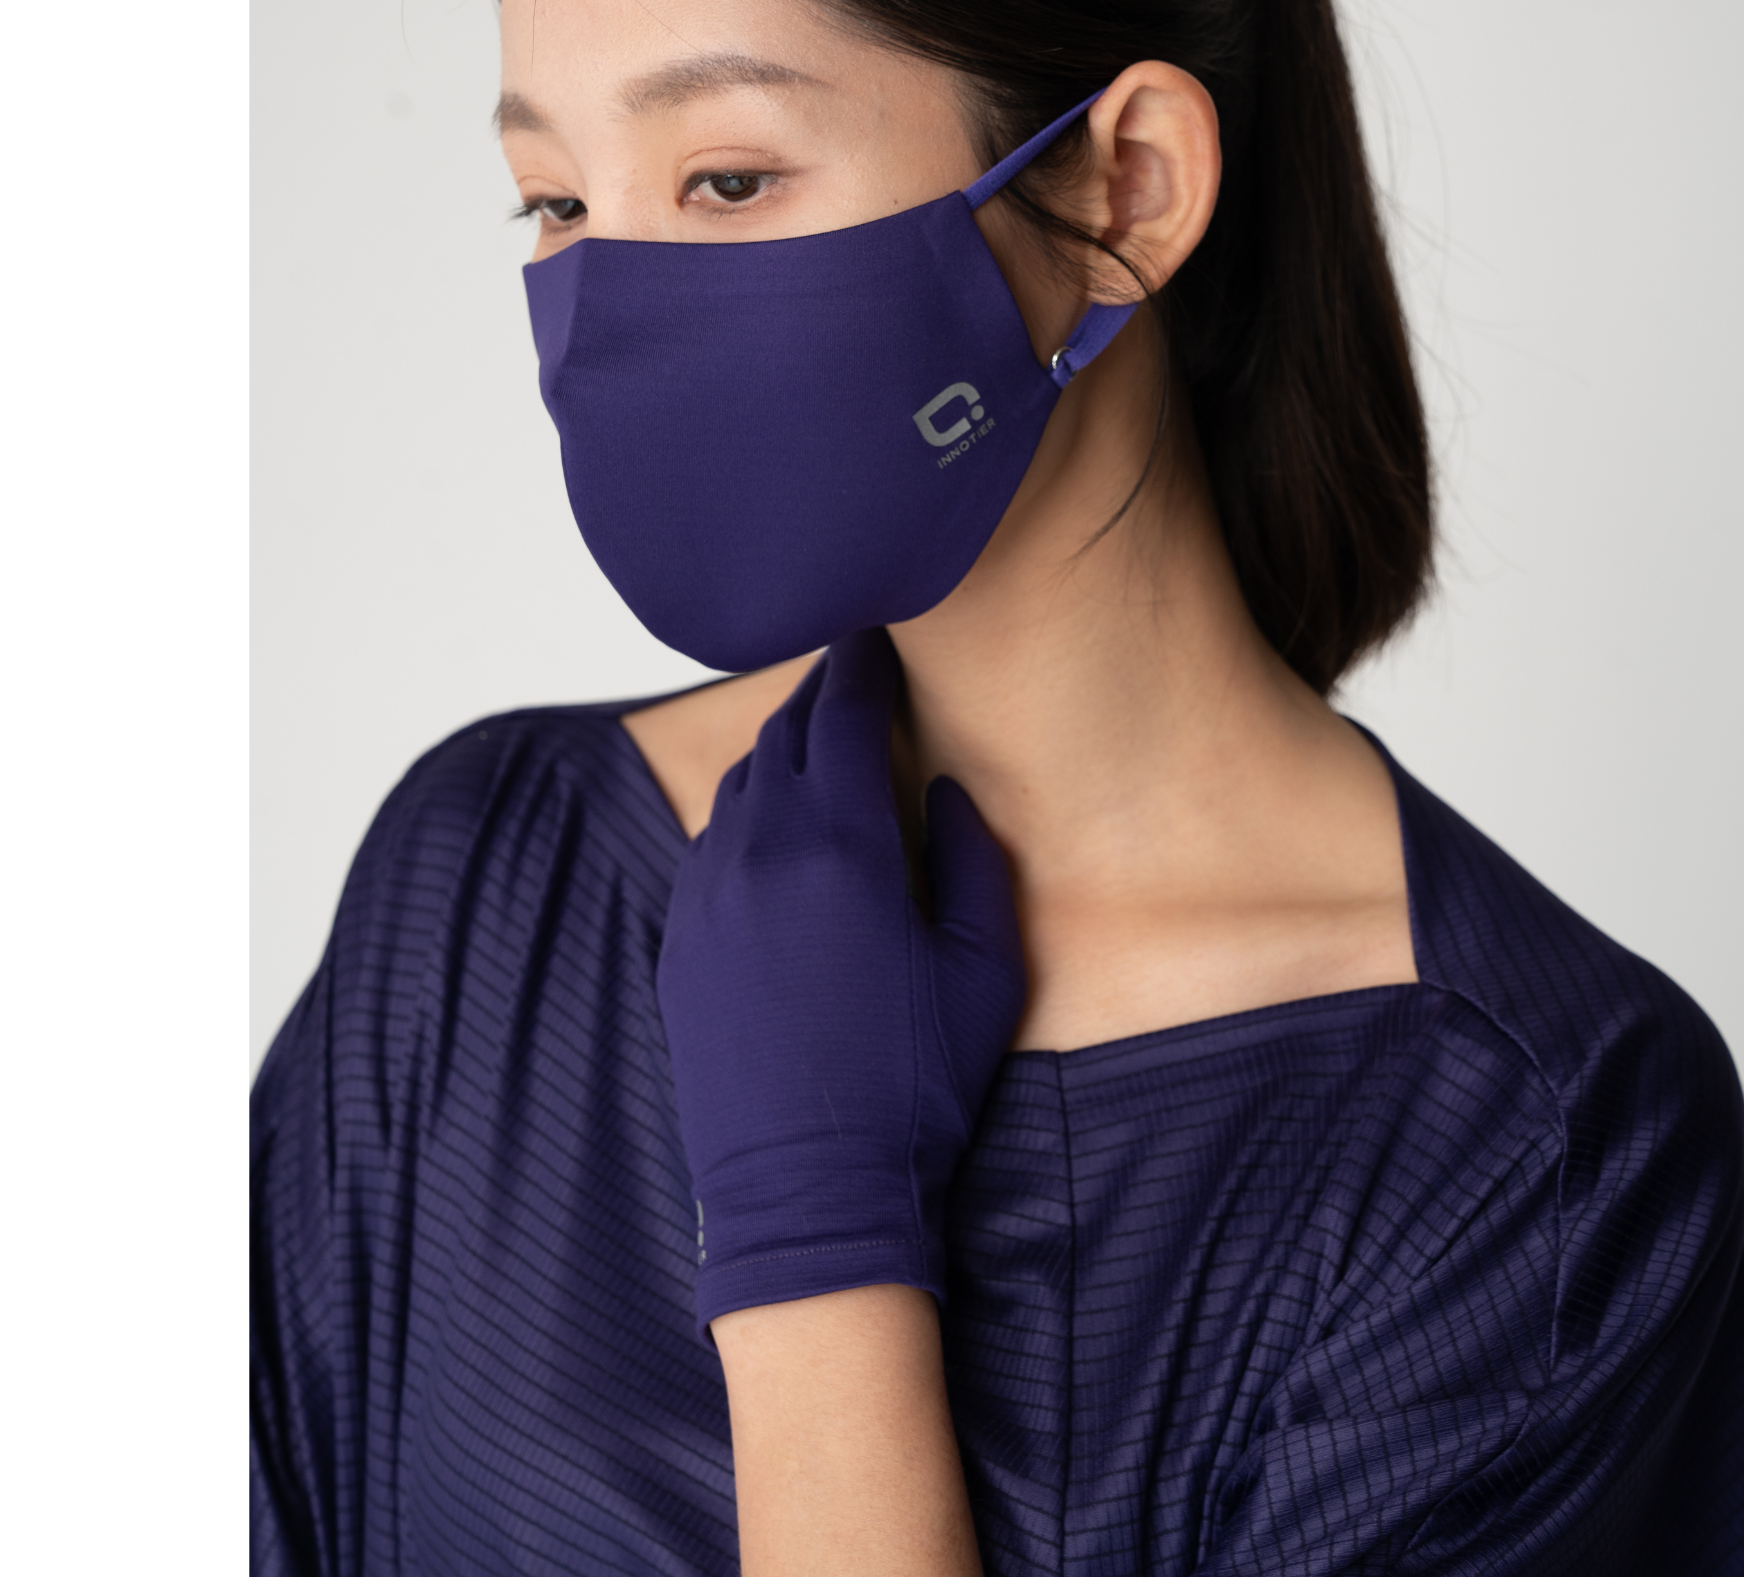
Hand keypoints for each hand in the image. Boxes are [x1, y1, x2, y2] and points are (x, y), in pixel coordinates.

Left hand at [657, 628, 1026, 1336]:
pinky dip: (746, 817)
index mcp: (844, 843)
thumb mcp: (984, 968)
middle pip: (785, 733)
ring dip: (782, 754)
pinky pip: (710, 844)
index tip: (876, 633)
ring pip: (741, 786)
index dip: (863, 664)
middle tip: (850, 675)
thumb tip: (947, 793)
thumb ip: (973, 858)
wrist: (808, 1190)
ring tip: (817, 748)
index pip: (845, 713)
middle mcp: (761, 850)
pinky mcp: (680, 940)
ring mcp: (708, 894)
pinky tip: (775, 833)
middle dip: (820, 695)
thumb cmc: (916, 1084)